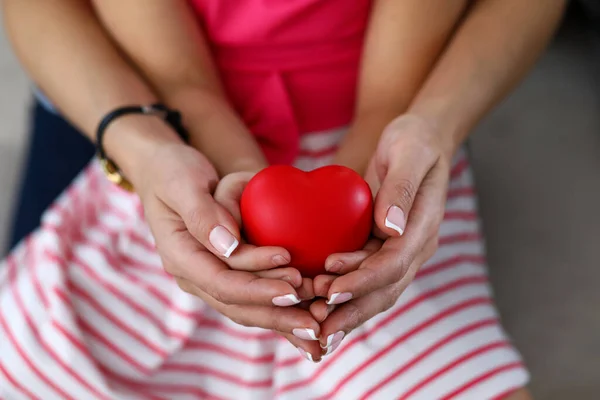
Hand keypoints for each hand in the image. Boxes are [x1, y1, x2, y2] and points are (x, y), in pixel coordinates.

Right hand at [132, 142, 322, 359]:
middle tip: (315, 318)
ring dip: (281, 316)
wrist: (169, 172)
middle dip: (277, 313)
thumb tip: (228, 247)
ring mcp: (208, 275)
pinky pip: (252, 294)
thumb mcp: (183, 184)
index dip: (258, 287)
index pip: (222, 282)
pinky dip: (278, 305)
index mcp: (179, 256)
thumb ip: (202, 214)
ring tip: (316, 321)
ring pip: (246, 306)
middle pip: (237, 304)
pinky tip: (306, 312)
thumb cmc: (174, 171)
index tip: (293, 284)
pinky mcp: (225, 271)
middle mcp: (193, 274)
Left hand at [312, 115, 450, 354]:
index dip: (363, 280)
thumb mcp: (410, 152)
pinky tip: (315, 304)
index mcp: (423, 228)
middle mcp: (412, 247)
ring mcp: (397, 250)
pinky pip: (361, 277)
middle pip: (384, 289)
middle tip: (316, 325)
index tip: (331, 291)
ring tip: (312, 323)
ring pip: (373, 291)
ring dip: (344, 310)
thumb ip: (401, 188)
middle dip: (351, 310)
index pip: (394, 264)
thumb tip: (389, 227)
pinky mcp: (380, 247)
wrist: (418, 140)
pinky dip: (340, 294)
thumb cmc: (414, 140)